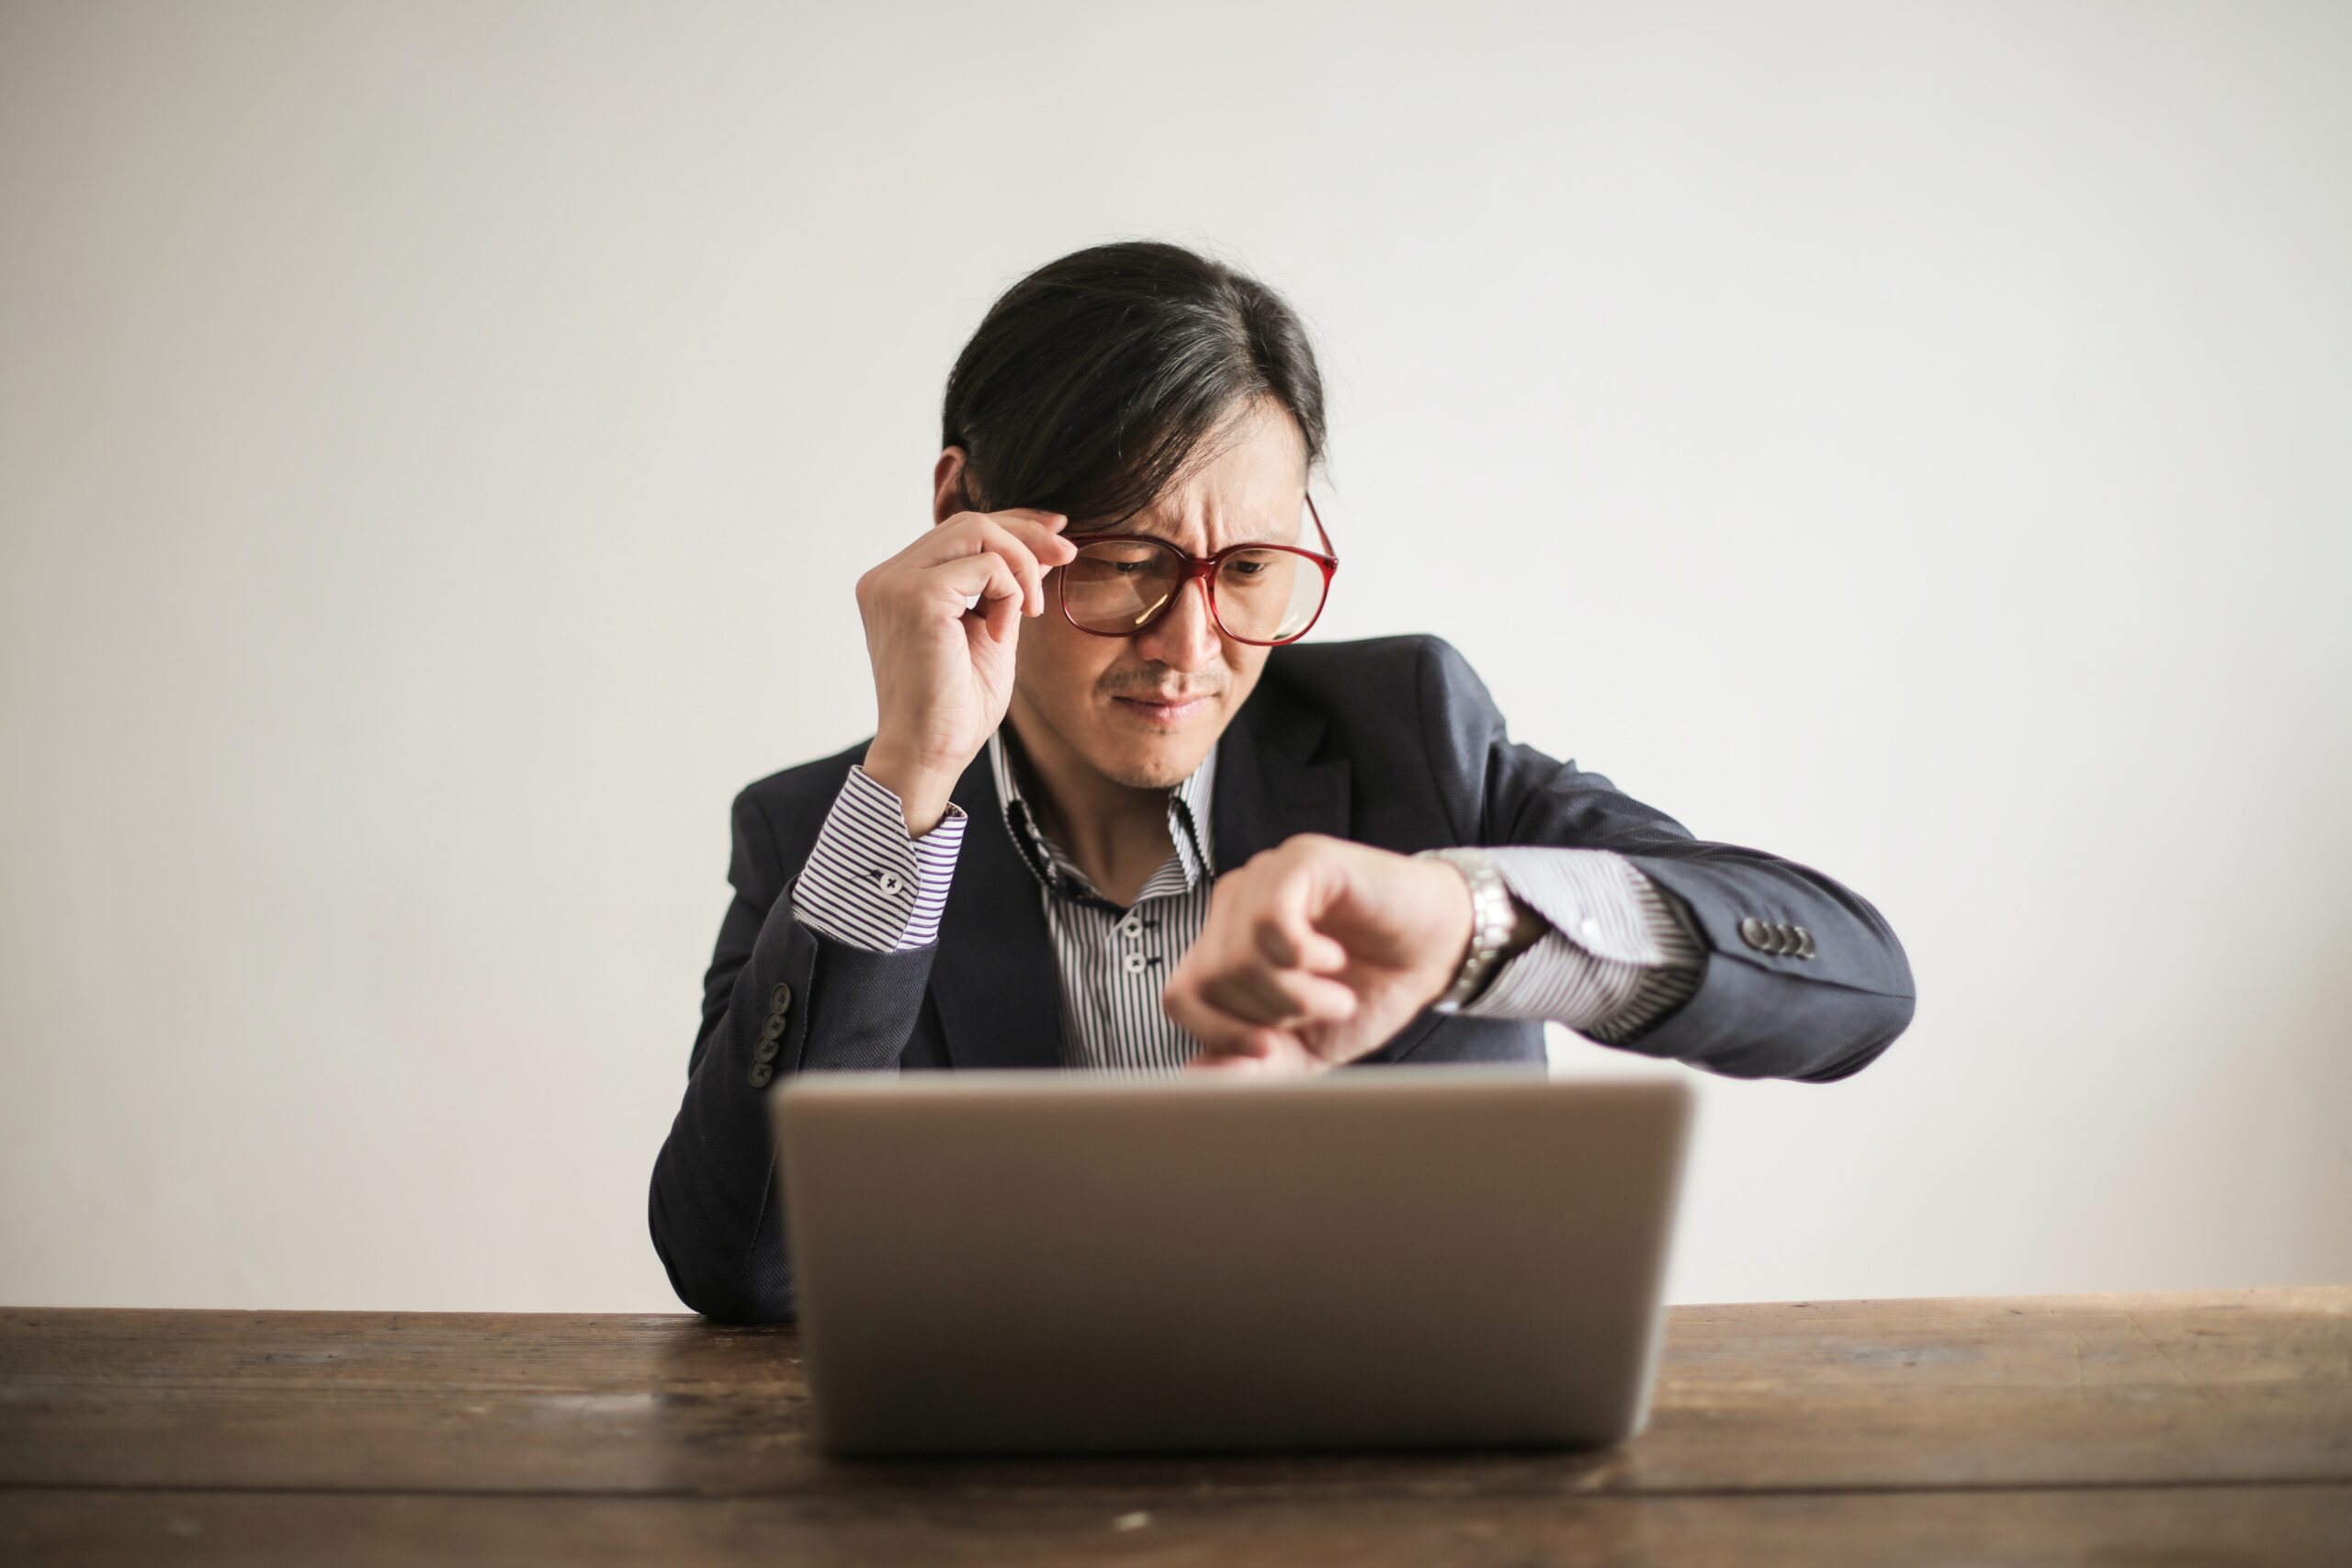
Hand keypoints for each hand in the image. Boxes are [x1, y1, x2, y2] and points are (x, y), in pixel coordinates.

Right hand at [855, 508, 1077, 831]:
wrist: (930, 753)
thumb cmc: (956, 707)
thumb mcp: (989, 630)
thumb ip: (1003, 587)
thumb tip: (1042, 544)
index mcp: (897, 584)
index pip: (958, 530)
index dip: (1012, 523)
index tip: (1057, 533)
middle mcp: (887, 577)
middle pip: (969, 520)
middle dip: (1027, 534)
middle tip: (1068, 556)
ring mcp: (895, 583)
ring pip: (977, 530)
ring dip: (1021, 565)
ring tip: (1032, 610)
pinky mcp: (916, 596)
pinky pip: (986, 566)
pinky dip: (1011, 594)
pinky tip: (1003, 633)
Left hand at [1161, 835, 1475, 1075]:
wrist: (1438, 951)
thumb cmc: (1371, 990)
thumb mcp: (1308, 1046)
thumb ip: (1253, 1065)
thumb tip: (1193, 1077)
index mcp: (1225, 944)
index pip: (1180, 995)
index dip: (1219, 1034)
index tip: (1271, 1048)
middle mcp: (1235, 905)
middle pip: (1209, 979)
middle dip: (1269, 1016)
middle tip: (1320, 1011)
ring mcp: (1264, 877)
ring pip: (1237, 955)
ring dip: (1295, 994)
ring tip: (1337, 993)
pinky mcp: (1301, 860)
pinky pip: (1270, 919)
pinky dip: (1304, 956)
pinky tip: (1333, 958)